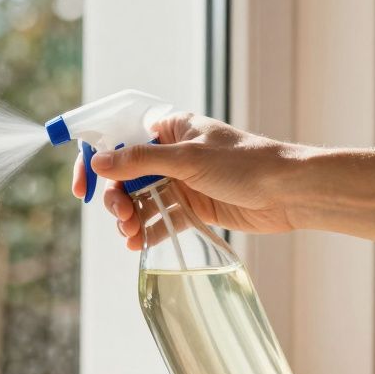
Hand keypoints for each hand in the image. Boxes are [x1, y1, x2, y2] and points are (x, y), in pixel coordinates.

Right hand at [70, 113, 302, 249]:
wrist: (291, 193)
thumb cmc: (246, 164)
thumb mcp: (188, 159)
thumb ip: (141, 161)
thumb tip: (98, 162)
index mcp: (170, 128)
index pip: (120, 139)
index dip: (96, 160)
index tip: (83, 187)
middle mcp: (173, 153)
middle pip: (126, 176)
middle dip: (116, 198)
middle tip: (120, 217)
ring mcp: (183, 181)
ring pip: (141, 200)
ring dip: (130, 218)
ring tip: (131, 236)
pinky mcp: (194, 207)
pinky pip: (161, 219)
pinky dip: (148, 231)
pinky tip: (139, 245)